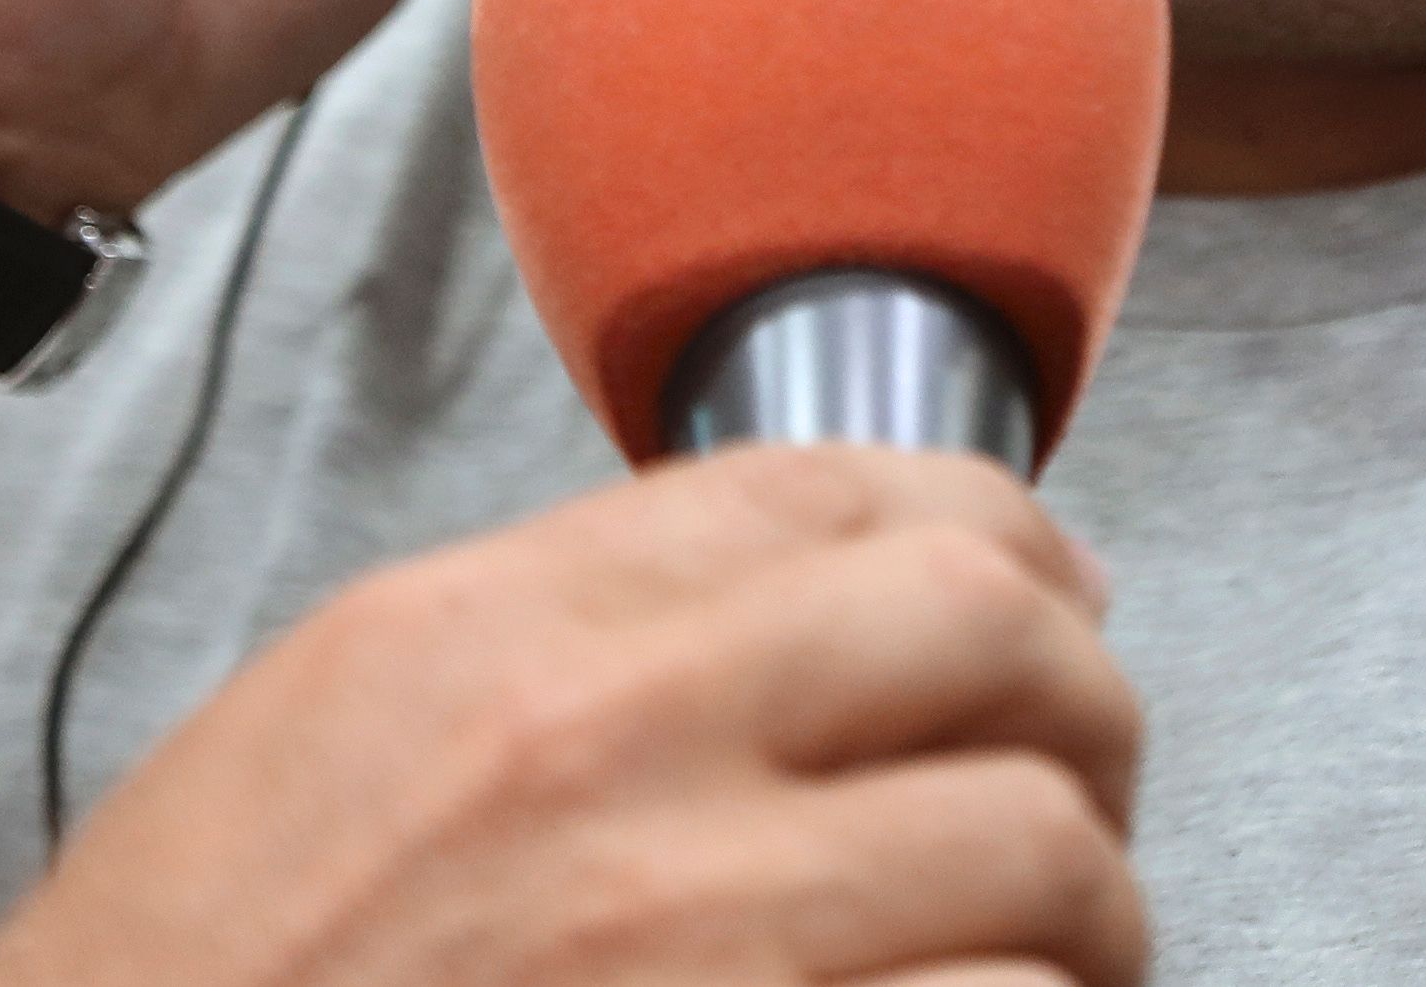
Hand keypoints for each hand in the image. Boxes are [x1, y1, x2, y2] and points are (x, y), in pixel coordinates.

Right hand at [0, 446, 1150, 986]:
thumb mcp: (336, 737)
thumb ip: (563, 644)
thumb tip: (792, 610)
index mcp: (499, 642)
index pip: (831, 486)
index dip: (992, 525)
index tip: (1044, 588)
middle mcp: (608, 761)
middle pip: (988, 629)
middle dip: (1084, 698)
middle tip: (1086, 776)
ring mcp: (698, 947)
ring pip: (1037, 850)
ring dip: (1089, 910)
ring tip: (1065, 958)